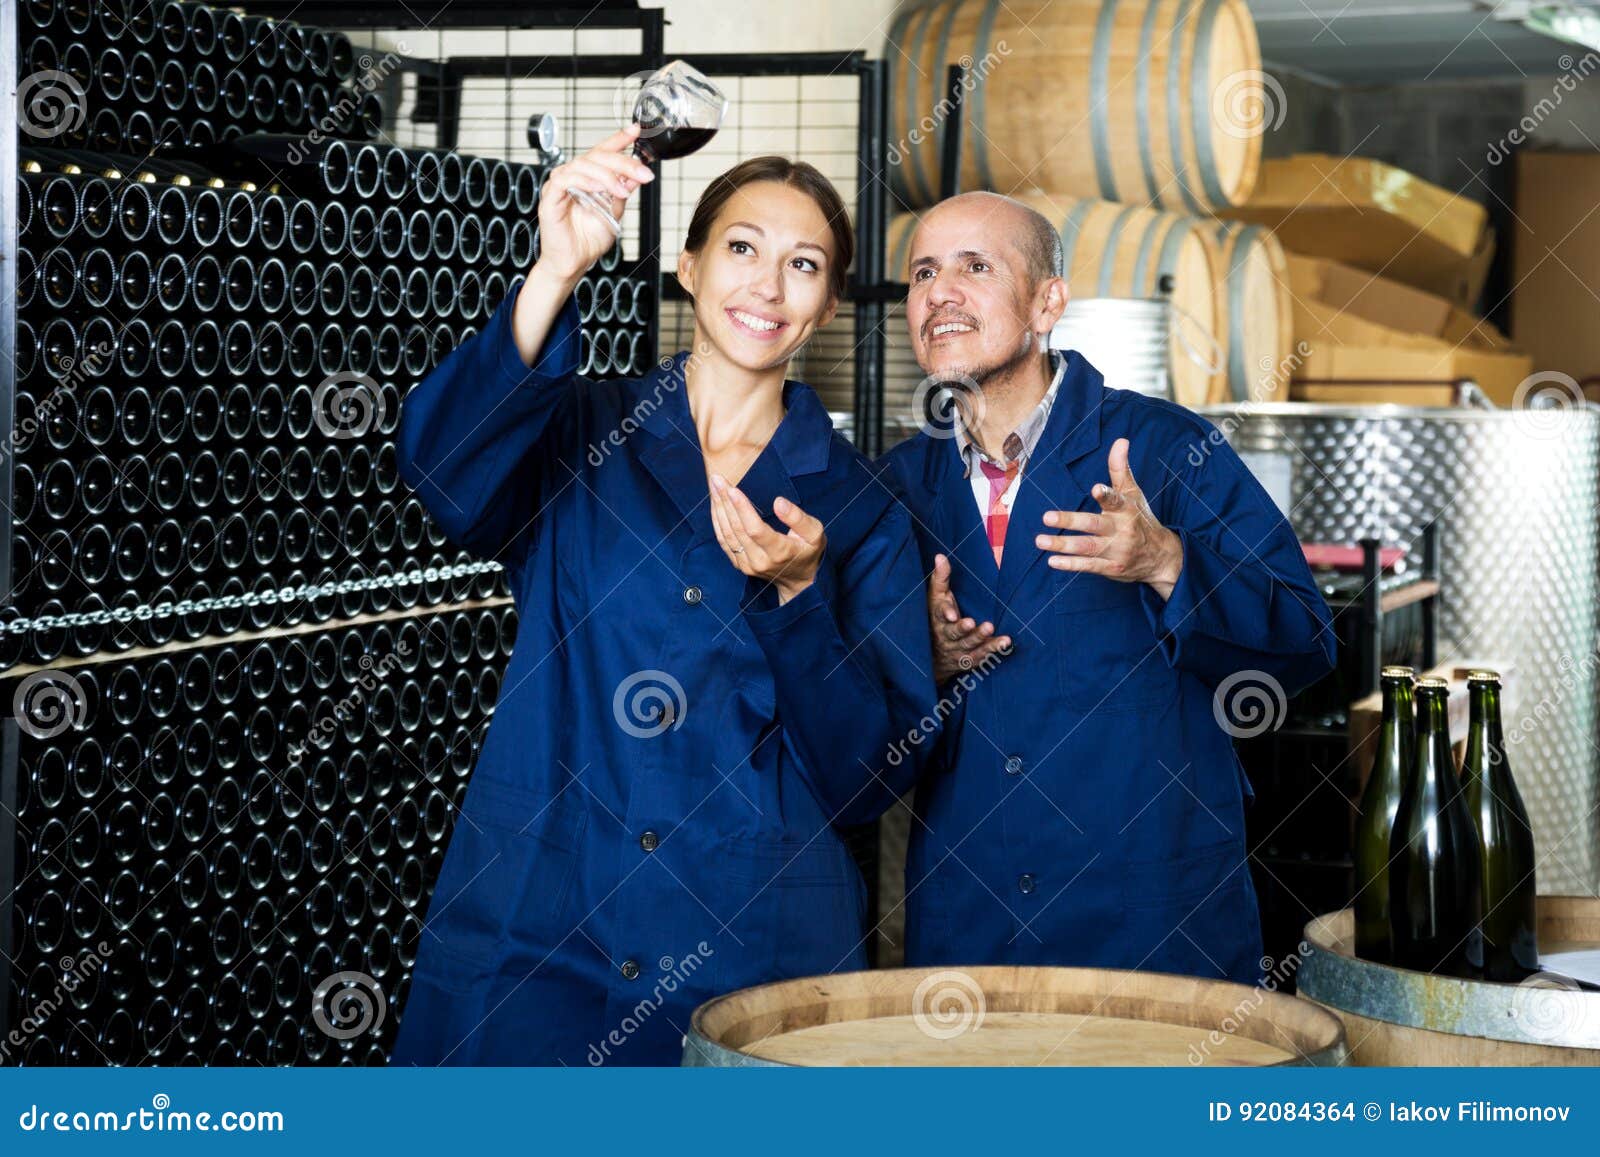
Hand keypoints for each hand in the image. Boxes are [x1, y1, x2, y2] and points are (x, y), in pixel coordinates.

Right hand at [532, 123, 654, 282]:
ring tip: (622, 189)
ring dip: (606, 175)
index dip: (618, 139)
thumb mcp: (614, 213)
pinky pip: (565, 180)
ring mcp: (560, 185)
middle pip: (597, 156)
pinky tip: (598, 188)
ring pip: (582, 165)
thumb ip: (621, 194)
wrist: (573, 262)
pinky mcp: (550, 197)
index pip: (603, 152)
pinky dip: (584, 181)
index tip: (636, 130)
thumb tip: (634, 177)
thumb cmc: (588, 240)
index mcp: (587, 178)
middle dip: (623, 161)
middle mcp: (573, 177)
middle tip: (642, 172)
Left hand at [709, 475, 824, 603]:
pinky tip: (716, 504)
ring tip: (714, 486)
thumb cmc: (808, 551)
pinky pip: (724, 541)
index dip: (742, 508)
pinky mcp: (739, 564)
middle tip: (717, 479)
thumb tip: (779, 502)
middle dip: (725, 501)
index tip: (732, 489)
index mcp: (779, 552)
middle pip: (737, 529)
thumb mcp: (814, 534)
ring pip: (727, 534)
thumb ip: (798, 518)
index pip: (755, 529)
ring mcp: (747, 564)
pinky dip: (717, 521)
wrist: (799, 580)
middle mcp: (759, 560)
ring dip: (718, 509)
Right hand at [927, 553, 1009, 683]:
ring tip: (990, 628)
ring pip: (968, 645)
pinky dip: (992, 649)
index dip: (944, 614)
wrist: (932, 656)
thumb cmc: (938, 617)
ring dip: (980, 638)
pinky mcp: (969, 658)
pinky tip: (1005, 642)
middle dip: (963, 629)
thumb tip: (940, 555)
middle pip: (953, 633)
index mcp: (937, 619)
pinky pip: (981, 655)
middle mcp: (946, 636)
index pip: (938, 615)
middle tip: (972, 623)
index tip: (951, 614)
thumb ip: (940, 578)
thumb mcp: (936, 597)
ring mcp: (957, 650)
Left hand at [1035, 437, 1183, 599]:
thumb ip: (1120, 468)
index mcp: (1126, 509)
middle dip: (1070, 522)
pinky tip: (1052, 561)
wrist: (1162, 557)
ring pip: (1087, 547)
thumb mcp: (1133, 493)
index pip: (1116, 500)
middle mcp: (1121, 530)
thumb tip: (1120, 440)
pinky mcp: (1111, 567)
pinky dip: (1071, 564)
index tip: (1095, 489)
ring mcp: (1116, 550)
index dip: (1106, 495)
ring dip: (1063, 545)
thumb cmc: (1141, 519)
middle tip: (1047, 517)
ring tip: (1040, 540)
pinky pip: (1089, 566)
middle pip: (1094, 525)